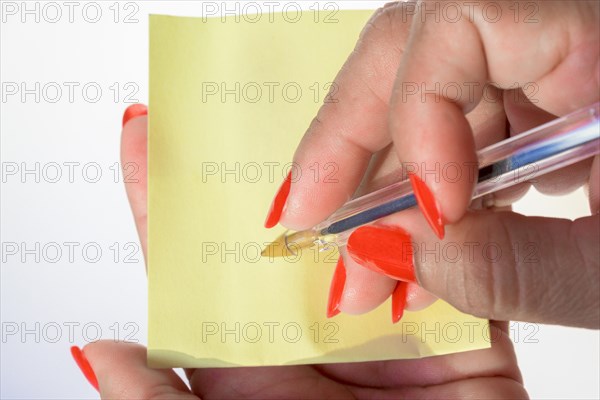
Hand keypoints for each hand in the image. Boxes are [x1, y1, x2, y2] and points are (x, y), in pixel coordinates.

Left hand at [69, 105, 526, 398]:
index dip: (172, 202)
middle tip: (256, 104)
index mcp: (253, 357)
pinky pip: (455, 260)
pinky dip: (446, 223)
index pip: (203, 268)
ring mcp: (385, 325)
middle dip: (280, 170)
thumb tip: (97, 355)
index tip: (146, 137)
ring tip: (354, 133)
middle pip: (293, 232)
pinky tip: (429, 183)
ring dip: (370, 187)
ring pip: (375, 232)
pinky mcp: (457, 331)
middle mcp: (315, 330)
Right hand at [266, 1, 598, 327]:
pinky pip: (454, 124)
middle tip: (306, 218)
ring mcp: (549, 57)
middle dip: (349, 141)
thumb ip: (510, 268)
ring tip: (355, 257)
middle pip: (414, 47)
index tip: (424, 211)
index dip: (419, 114)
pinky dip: (420, 187)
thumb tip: (388, 251)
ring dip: (377, 179)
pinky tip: (408, 240)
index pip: (463, 16)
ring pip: (422, 92)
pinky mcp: (539, 94)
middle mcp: (567, 24)